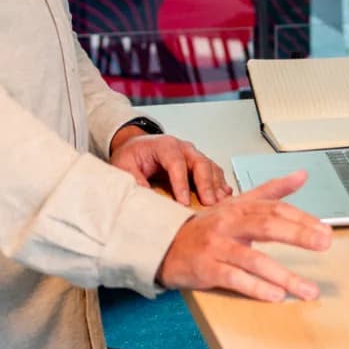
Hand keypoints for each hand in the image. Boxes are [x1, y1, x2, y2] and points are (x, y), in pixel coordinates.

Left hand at [109, 130, 230, 206]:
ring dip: (216, 186)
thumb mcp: (123, 165)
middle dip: (206, 184)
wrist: (137, 145)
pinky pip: (214, 172)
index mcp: (165, 145)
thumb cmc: (133, 154)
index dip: (181, 183)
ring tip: (219, 203)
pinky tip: (224, 196)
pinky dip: (220, 184)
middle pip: (200, 163)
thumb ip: (133, 178)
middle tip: (208, 202)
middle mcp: (183, 148)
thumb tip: (144, 196)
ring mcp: (193, 155)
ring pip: (210, 167)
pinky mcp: (199, 164)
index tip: (183, 201)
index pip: (176, 163)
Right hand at [156, 172, 332, 302]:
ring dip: (283, 275)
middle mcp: (229, 224)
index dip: (302, 218)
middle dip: (298, 235)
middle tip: (324, 244)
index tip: (325, 230)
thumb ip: (271, 191)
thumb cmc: (207, 227)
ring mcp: (217, 247)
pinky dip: (256, 288)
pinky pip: (234, 279)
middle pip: (267, 226)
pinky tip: (275, 295)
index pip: (275, 209)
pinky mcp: (207, 270)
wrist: (165, 246)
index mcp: (239, 208)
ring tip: (307, 288)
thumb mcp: (237, 205)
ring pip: (253, 259)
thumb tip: (301, 175)